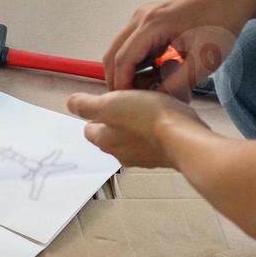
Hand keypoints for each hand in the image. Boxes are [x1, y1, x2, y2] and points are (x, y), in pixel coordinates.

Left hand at [67, 90, 206, 167]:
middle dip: (118, 118)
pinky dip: (157, 129)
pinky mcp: (164, 156)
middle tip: (132, 98)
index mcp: (104, 141)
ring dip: (139, 122)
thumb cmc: (147, 119)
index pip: (90, 128)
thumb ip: (86, 104)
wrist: (184, 138)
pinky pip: (155, 139)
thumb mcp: (110, 103)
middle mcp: (121, 154)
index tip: (109, 99)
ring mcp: (144, 158)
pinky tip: (167, 116)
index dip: (96, 112)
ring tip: (151, 103)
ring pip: (134, 136)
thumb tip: (71, 104)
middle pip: (112, 133)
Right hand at [103, 0, 252, 95]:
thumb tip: (154, 100)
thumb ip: (176, 84)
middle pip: (114, 53)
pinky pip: (134, 44)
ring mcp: (144, 15)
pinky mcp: (151, 19)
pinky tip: (156, 74)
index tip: (127, 105)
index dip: (121, 84)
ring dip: (129, 71)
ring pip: (121, 48)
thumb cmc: (221, 25)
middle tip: (133, 102)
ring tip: (150, 88)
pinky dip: (138, 62)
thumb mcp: (203, 62)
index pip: (123, 59)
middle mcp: (142, 16)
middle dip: (119, 79)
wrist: (232, 0)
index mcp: (153, 23)